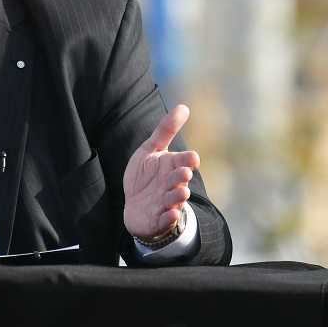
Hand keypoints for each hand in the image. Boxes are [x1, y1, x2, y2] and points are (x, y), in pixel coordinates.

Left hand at [123, 104, 199, 240]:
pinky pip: (165, 219)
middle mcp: (172, 184)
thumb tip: (184, 107)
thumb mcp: (150, 151)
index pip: (183, 161)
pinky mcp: (158, 219)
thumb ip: (165, 130)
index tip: (192, 158)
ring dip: (178, 196)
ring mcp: (166, 203)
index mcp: (172, 167)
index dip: (188, 160)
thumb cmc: (145, 177)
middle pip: (180, 180)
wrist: (135, 207)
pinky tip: (170, 213)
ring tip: (182, 191)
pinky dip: (169, 217)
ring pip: (175, 199)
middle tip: (184, 173)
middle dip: (182, 176)